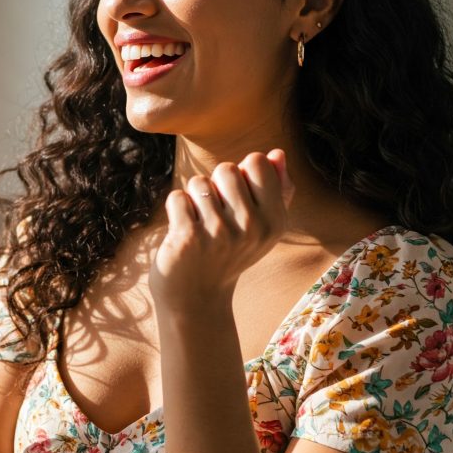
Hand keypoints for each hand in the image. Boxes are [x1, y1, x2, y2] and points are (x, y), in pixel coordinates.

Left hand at [149, 150, 294, 310]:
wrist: (196, 298)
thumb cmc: (228, 254)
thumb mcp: (261, 227)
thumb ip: (275, 189)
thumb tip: (277, 153)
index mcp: (275, 221)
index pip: (257, 162)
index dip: (240, 175)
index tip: (236, 202)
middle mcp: (252, 227)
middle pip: (226, 169)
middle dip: (214, 186)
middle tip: (214, 217)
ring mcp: (220, 233)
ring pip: (199, 182)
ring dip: (193, 200)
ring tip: (199, 227)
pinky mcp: (189, 238)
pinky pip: (177, 197)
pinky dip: (176, 210)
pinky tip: (183, 233)